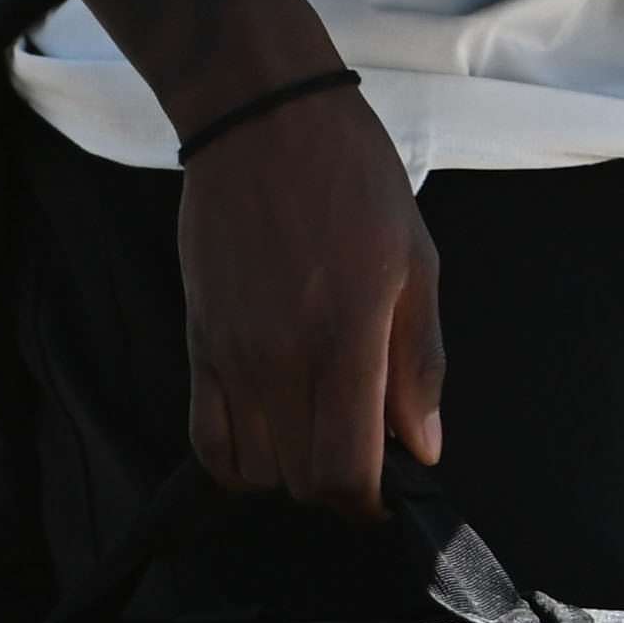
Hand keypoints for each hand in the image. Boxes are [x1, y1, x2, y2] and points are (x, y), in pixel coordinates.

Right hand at [169, 81, 441, 518]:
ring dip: (289, 472)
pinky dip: (237, 462)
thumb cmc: (352, 177)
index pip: (344, 472)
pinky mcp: (199, 344)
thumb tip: (424, 445)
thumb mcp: (418, 260)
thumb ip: (419, 363)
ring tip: (316, 431)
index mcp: (345, 339)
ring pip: (254, 472)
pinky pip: (207, 441)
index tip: (385, 491)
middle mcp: (282, 360)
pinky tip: (267, 434)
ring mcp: (233, 356)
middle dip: (336, 483)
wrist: (264, 120)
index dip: (367, 502)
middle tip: (359, 447)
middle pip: (299, 482)